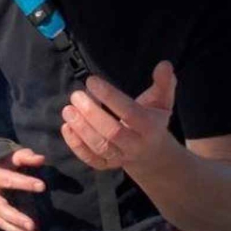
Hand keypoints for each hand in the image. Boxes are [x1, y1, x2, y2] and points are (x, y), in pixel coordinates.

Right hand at [0, 147, 45, 230]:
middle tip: (32, 224)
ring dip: (17, 228)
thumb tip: (41, 159)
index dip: (25, 183)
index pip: (9, 180)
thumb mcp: (12, 157)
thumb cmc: (3, 164)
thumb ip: (26, 157)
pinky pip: (3, 225)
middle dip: (16, 217)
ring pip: (1, 220)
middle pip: (1, 208)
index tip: (42, 186)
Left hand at [61, 61, 177, 171]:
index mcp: (150, 127)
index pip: (130, 113)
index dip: (110, 97)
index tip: (91, 81)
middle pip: (112, 133)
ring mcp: (120, 157)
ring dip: (81, 128)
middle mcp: (135, 145)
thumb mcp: (163, 101)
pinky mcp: (106, 165)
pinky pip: (90, 159)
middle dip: (91, 114)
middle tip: (76, 95)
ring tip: (68, 109)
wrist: (152, 154)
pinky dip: (76, 145)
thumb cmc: (154, 120)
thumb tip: (164, 64)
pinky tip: (66, 127)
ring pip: (99, 147)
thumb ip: (164, 83)